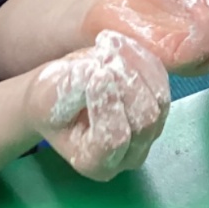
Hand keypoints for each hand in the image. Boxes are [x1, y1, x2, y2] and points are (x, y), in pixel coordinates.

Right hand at [25, 31, 170, 180]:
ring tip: (108, 44)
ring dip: (135, 66)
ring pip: (159, 99)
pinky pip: (162, 81)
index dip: (107, 105)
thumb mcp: (47, 97)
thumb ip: (69, 91)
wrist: (60, 97)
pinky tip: (119, 43)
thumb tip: (95, 72)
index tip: (96, 74)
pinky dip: (143, 59)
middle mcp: (129, 155)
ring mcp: (150, 133)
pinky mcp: (161, 107)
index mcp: (96, 163)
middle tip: (103, 55)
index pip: (113, 138)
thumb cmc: (49, 103)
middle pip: (144, 120)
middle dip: (126, 83)